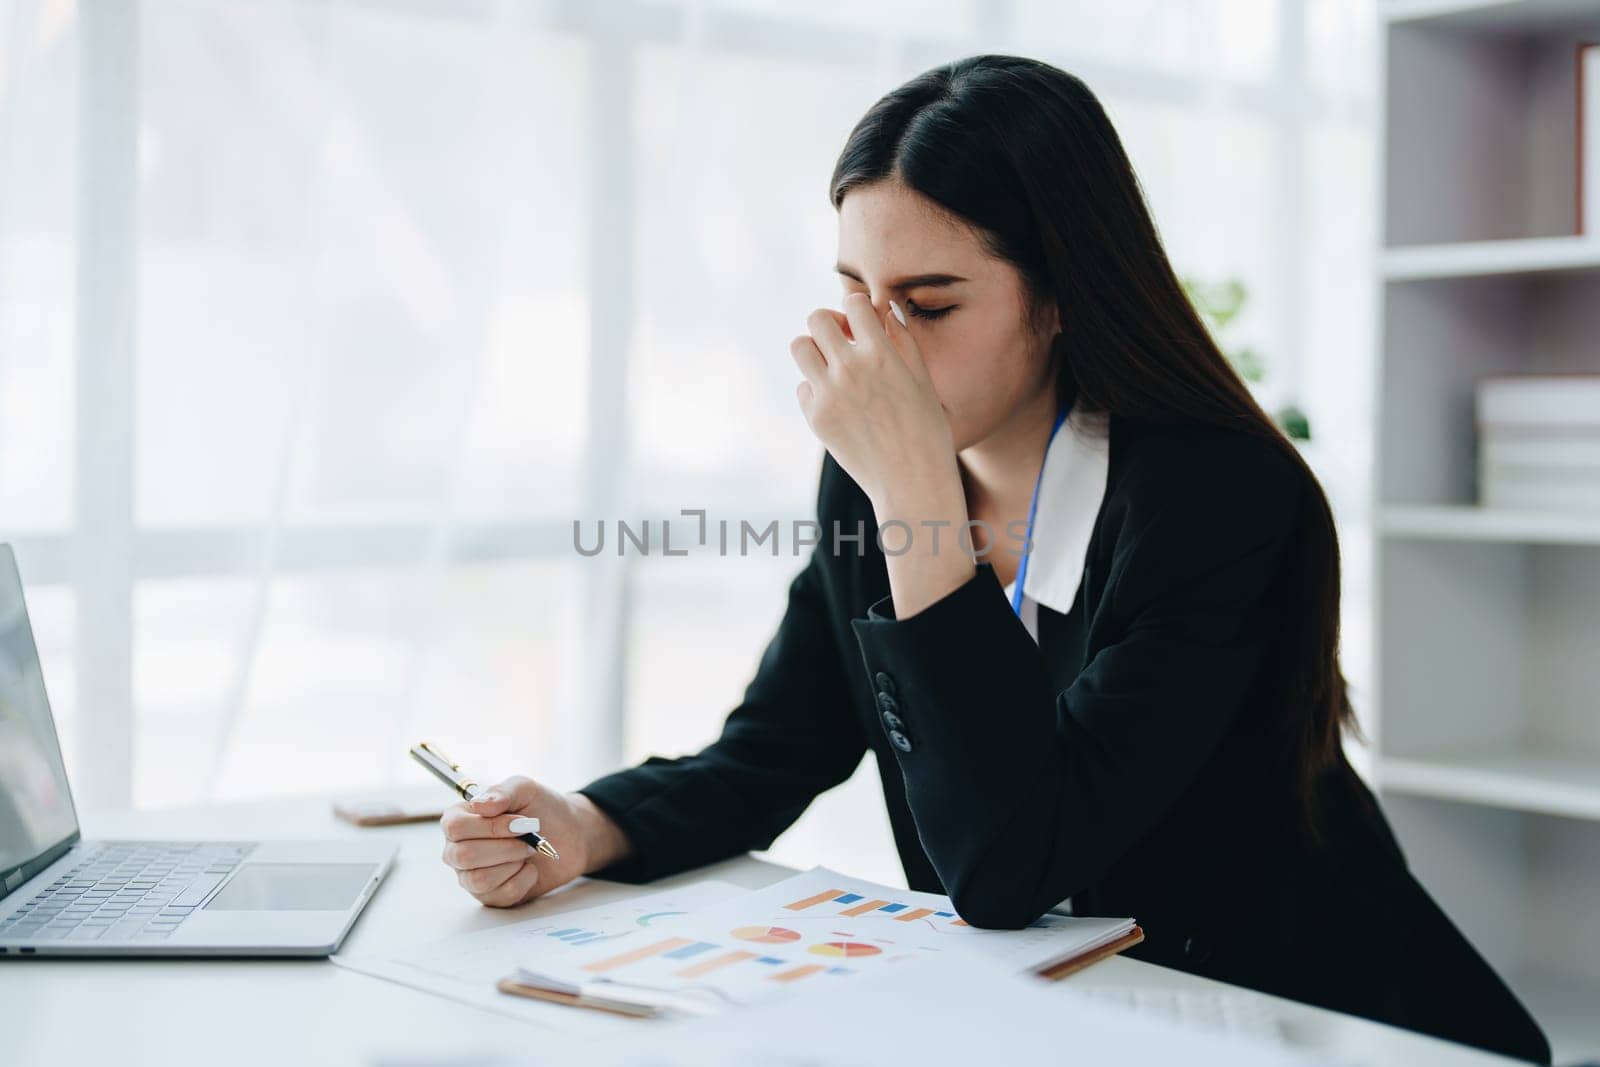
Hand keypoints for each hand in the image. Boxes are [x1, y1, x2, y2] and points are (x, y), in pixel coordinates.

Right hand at [438, 775, 631, 907]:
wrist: (569, 835)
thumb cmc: (541, 808)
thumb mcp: (525, 789)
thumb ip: (502, 792)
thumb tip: (479, 805)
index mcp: (459, 819)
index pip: (455, 827)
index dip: (489, 827)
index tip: (520, 823)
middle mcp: (457, 849)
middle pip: (464, 856)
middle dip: (505, 848)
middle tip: (529, 838)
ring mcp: (471, 876)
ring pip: (480, 879)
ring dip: (514, 863)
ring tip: (529, 850)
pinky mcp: (491, 896)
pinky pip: (503, 894)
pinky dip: (525, 879)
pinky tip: (530, 868)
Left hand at [790, 292, 958, 510]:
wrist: (911, 482)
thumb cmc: (926, 431)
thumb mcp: (923, 380)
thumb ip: (902, 341)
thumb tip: (885, 312)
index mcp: (881, 354)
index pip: (853, 302)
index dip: (858, 309)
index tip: (865, 325)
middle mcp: (849, 369)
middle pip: (816, 319)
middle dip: (830, 324)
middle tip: (845, 342)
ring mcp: (827, 394)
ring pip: (800, 347)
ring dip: (816, 350)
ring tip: (835, 367)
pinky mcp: (815, 417)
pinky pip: (803, 387)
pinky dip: (816, 389)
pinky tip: (839, 403)